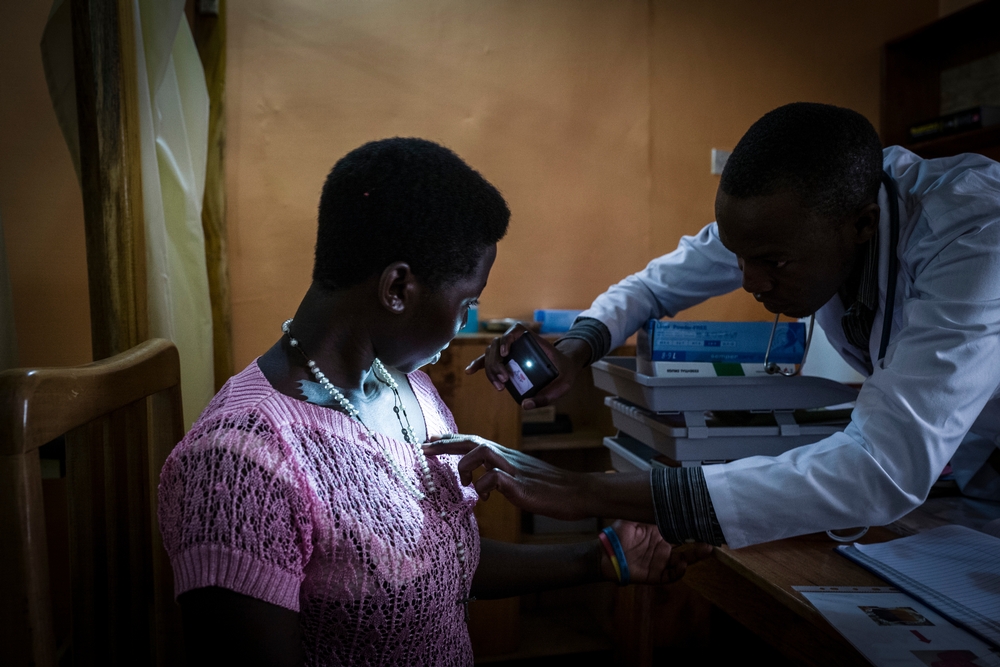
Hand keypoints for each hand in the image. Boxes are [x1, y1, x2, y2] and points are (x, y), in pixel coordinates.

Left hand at [423, 434, 590, 519]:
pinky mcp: (521, 485)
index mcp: (506, 455)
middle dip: (446, 443)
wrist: (577, 492)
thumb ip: (502, 475)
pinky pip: (495, 478)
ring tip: (464, 482)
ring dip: (466, 464)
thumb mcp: (521, 477)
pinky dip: (483, 487)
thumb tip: (485, 482)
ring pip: (482, 451)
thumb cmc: (550, 488)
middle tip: (423, 448)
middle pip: (472, 440)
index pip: (475, 440)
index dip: (452, 439)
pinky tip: (485, 498)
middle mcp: (508, 457)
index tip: (430, 440)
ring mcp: (514, 469)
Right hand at [463, 324, 589, 408]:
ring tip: (499, 386)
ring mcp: (510, 351)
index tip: (506, 354)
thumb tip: (525, 405)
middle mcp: (519, 343)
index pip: (515, 330)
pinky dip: (478, 364)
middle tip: (504, 381)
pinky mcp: (506, 360)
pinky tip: (469, 371)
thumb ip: (547, 395)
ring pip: (490, 353)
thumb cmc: (566, 372)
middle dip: (496, 364)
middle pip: (497, 345)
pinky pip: (488, 359)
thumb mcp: (563, 384)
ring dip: (489, 369)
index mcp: (533, 341)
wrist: (566, 367)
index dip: (507, 339)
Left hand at [600, 520, 712, 585]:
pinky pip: (671, 576)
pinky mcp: (655, 575)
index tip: (706, 521)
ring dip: (695, 557)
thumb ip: (646, 510)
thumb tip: (662, 496)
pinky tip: (682, 564)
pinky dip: (678, 572)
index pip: (681, 530)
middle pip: (688, 547)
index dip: (693, 528)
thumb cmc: (617, 534)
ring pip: (684, 561)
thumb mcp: (633, 518)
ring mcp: (661, 562)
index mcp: (660, 534)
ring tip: (705, 550)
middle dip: (701, 544)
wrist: (604, 554)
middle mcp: (664, 548)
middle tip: (713, 538)